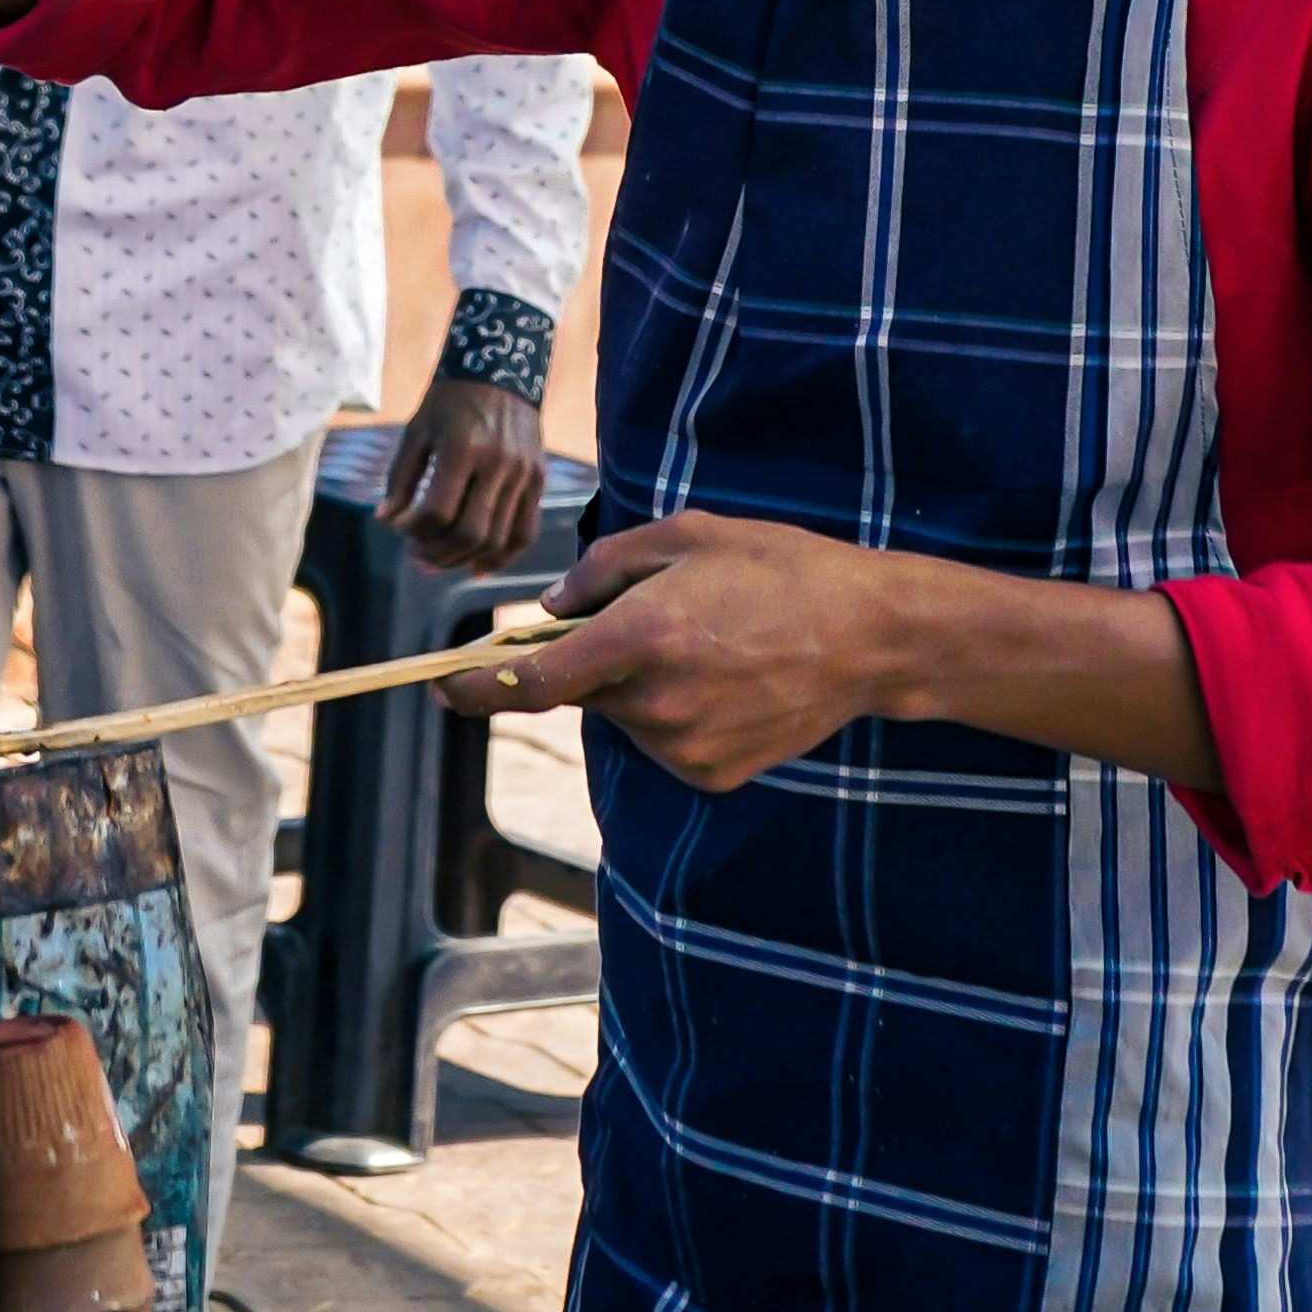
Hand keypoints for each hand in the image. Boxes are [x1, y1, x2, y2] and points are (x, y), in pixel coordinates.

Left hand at [381, 369, 545, 574]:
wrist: (502, 368)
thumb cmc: (450, 399)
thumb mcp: (417, 429)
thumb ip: (400, 477)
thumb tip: (385, 520)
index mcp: (463, 448)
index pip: (437, 511)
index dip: (414, 531)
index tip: (401, 529)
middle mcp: (498, 463)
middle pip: (470, 532)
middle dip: (437, 553)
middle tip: (417, 556)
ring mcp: (523, 474)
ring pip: (497, 538)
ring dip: (464, 559)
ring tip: (439, 562)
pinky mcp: (538, 479)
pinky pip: (525, 531)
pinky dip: (503, 557)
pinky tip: (478, 567)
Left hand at [441, 511, 896, 789]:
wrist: (868, 635)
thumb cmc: (778, 568)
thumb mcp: (688, 536)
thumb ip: (604, 569)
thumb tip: (550, 612)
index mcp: (640, 637)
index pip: (534, 682)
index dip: (478, 689)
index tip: (443, 688)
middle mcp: (653, 704)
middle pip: (587, 690)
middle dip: (599, 658)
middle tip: (664, 616)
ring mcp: (683, 748)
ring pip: (626, 716)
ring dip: (644, 685)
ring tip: (716, 645)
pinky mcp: (710, 775)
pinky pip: (665, 742)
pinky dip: (679, 714)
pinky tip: (733, 681)